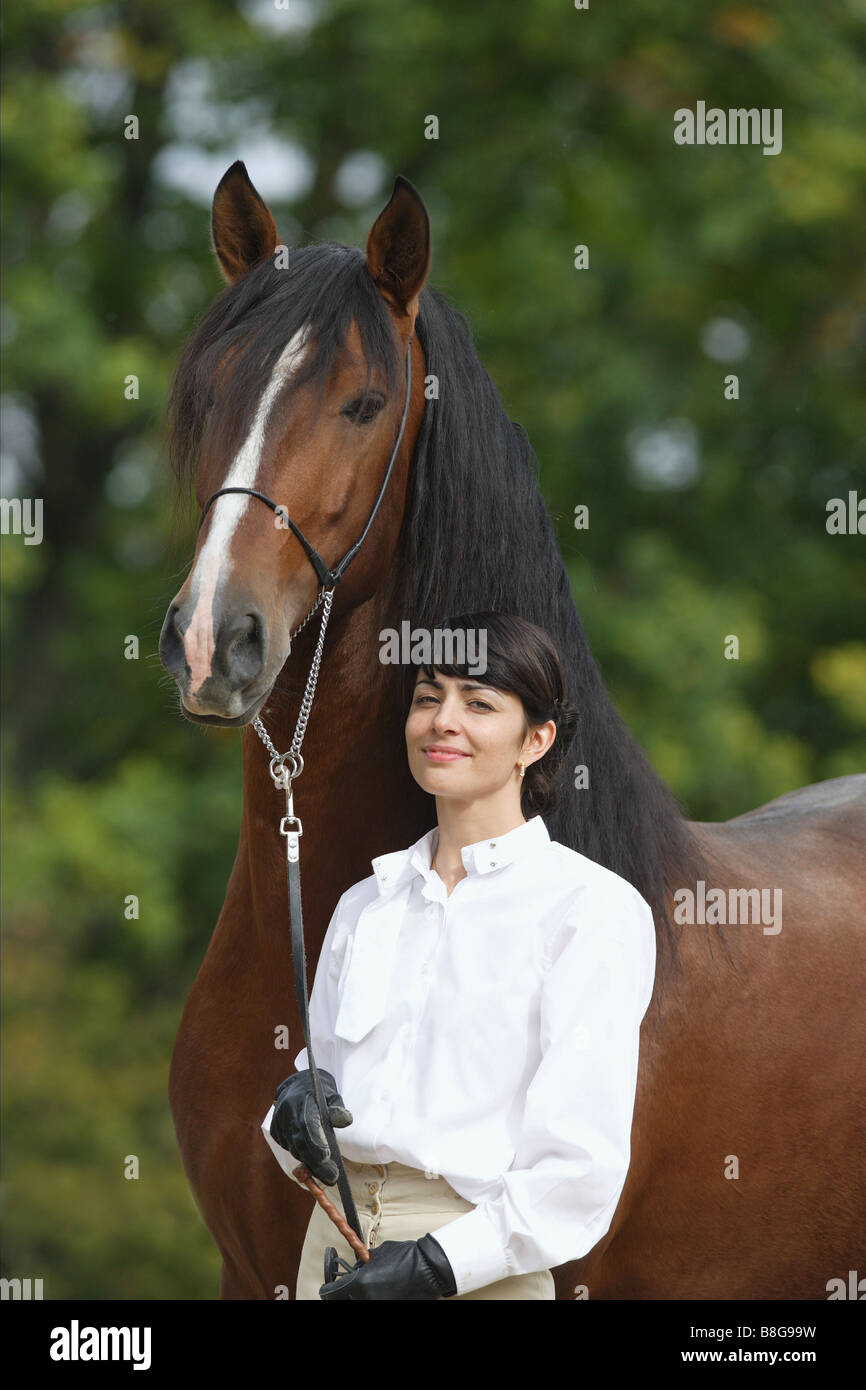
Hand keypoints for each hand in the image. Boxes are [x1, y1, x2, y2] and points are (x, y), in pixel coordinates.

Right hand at [270, 1068, 352, 1185]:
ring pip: (294, 1147)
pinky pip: (289, 1147)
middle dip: (316, 1162)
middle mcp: (287, 1112)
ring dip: (310, 1162)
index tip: (328, 1158)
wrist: (296, 1085)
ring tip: (327, 1173)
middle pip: (300, 1141)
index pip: (308, 1124)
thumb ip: (337, 1107)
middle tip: (332, 1177)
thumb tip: (345, 1120)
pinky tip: (314, 1162)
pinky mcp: (276, 1130)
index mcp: (302, 1099)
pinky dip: (302, 1155)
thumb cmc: (318, 1091)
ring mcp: (279, 1122)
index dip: (316, 1143)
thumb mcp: (331, 1094)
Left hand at [319, 1234, 457, 1300]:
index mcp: (359, 1283)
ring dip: (361, 1297)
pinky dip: (374, 1298)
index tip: (330, 1288)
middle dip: (346, 1294)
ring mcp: (379, 1305)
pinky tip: (381, 1292)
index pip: (330, 1293)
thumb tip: (356, 1271)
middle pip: (343, 1301)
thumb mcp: (377, 1255)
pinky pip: (374, 1302)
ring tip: (371, 1288)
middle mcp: (366, 1299)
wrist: (429, 1269)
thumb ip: (363, 1265)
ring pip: (360, 1303)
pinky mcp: (390, 1307)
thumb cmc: (406, 1257)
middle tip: (351, 1288)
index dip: (329, 1289)